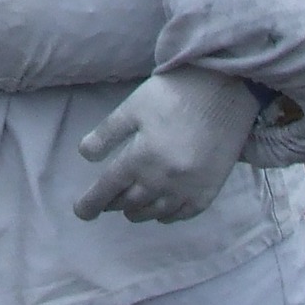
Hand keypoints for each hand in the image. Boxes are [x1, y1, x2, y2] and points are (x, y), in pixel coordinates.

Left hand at [74, 69, 260, 223]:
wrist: (223, 90)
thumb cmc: (174, 94)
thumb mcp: (133, 106)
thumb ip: (107, 133)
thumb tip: (84, 155)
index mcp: (141, 158)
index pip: (108, 189)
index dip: (91, 203)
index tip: (81, 212)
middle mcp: (163, 180)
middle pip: (129, 202)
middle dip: (113, 204)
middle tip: (106, 201)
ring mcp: (188, 189)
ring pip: (153, 212)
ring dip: (137, 211)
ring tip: (129, 206)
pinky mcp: (209, 191)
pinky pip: (182, 214)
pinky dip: (166, 215)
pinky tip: (160, 209)